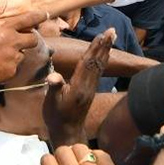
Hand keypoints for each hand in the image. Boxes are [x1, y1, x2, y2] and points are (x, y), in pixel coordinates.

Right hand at [44, 29, 112, 146]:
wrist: (68, 132)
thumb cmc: (56, 117)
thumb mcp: (51, 103)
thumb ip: (54, 88)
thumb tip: (53, 77)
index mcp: (78, 87)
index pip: (87, 64)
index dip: (93, 49)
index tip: (100, 36)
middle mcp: (88, 86)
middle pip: (97, 62)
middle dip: (104, 46)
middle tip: (112, 31)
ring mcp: (91, 88)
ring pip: (100, 65)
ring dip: (106, 50)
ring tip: (112, 36)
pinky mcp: (91, 90)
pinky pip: (99, 71)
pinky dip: (103, 59)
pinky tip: (106, 53)